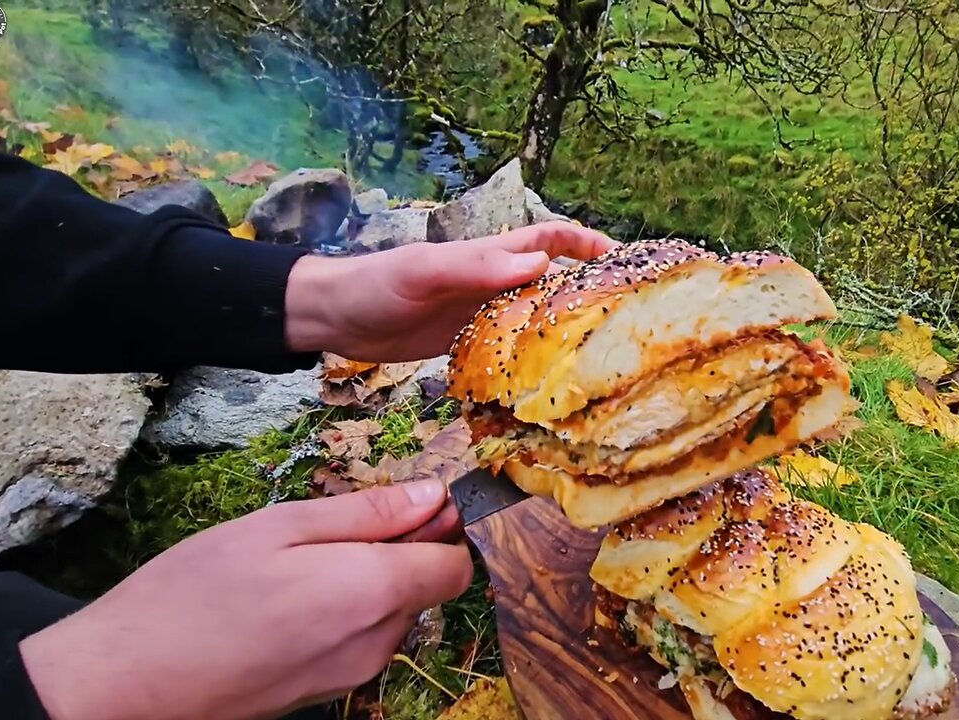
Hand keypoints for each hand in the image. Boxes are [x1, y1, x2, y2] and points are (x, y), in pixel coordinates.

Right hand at [19, 481, 471, 719]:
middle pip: (422, 589)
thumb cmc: (193, 595)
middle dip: (397, 552)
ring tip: (294, 564)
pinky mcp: (322, 693)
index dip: (440, 531)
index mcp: (372, 592)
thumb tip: (431, 496)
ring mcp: (350, 675)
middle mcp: (374, 642)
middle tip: (332, 527)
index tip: (413, 505)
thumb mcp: (278, 527)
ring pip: (388, 615)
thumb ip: (367, 513)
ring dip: (364, 582)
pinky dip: (338, 613)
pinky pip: (355, 641)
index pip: (454, 567)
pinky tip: (284, 599)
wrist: (127, 683)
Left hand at [283, 220, 618, 362]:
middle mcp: (492, 285)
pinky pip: (507, 353)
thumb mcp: (425, 272)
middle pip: (553, 284)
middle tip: (626, 323)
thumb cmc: (375, 283)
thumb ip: (477, 267)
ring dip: (562, 334)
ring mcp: (480, 317)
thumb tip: (542, 264)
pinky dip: (529, 364)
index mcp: (490, 258)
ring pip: (534, 321)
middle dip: (588, 294)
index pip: (551, 240)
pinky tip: (545, 385)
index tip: (626, 260)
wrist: (332, 317)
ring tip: (598, 360)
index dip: (589, 242)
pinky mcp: (465, 347)